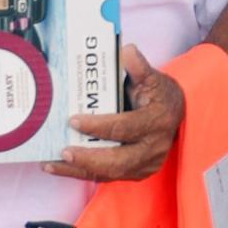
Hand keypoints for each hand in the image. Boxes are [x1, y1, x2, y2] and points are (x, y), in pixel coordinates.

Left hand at [62, 58, 187, 185]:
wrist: (176, 115)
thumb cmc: (159, 95)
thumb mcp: (152, 77)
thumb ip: (138, 66)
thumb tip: (126, 50)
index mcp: (157, 121)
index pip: (124, 128)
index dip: (98, 126)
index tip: (73, 120)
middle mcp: (153, 147)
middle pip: (118, 161)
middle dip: (88, 158)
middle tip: (63, 151)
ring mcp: (145, 164)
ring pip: (110, 173)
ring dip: (79, 171)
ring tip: (51, 164)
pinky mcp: (136, 173)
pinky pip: (107, 177)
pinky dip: (83, 174)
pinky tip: (62, 168)